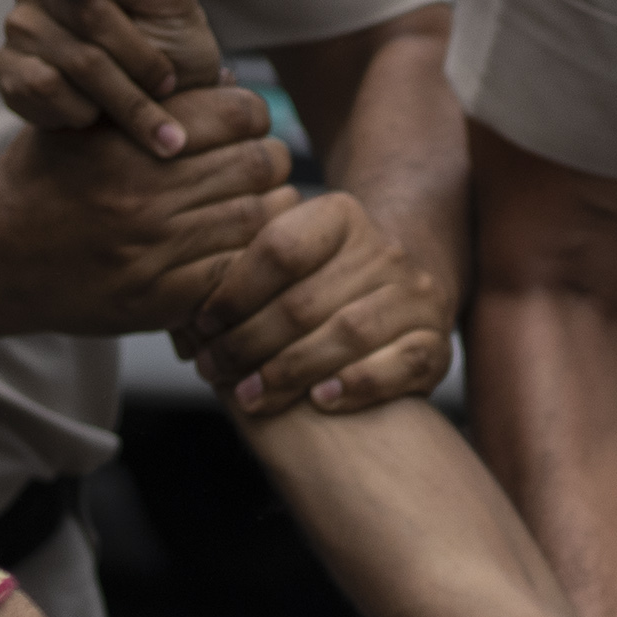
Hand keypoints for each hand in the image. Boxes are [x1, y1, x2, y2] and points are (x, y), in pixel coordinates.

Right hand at [0, 0, 231, 152]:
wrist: (167, 114)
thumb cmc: (174, 46)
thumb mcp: (170, 1)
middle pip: (85, 11)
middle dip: (139, 56)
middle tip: (168, 83)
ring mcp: (20, 29)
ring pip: (72, 58)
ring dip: (123, 96)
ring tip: (149, 116)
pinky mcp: (9, 73)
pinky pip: (44, 88)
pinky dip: (85, 111)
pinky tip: (98, 117)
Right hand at [0, 95, 294, 335]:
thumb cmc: (45, 180)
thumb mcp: (83, 122)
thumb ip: (149, 100)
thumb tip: (230, 79)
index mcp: (127, 142)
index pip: (237, 114)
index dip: (251, 115)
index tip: (245, 127)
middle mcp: (143, 195)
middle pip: (257, 163)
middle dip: (268, 160)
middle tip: (262, 166)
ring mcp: (153, 252)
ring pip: (259, 219)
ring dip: (270, 209)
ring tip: (262, 204)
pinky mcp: (160, 300)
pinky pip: (237, 272)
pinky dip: (251, 259)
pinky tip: (243, 249)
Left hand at [183, 182, 458, 413]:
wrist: (403, 295)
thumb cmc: (322, 285)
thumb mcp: (288, 261)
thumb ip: (244, 275)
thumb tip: (179, 312)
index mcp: (341, 215)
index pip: (279, 248)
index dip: (233, 291)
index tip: (202, 324)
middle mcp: (385, 250)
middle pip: (306, 299)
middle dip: (250, 341)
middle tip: (213, 370)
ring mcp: (416, 296)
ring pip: (348, 333)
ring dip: (291, 370)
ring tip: (252, 395)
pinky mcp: (437, 343)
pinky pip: (399, 365)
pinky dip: (357, 384)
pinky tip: (320, 401)